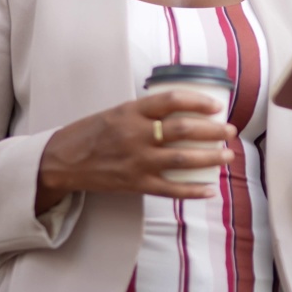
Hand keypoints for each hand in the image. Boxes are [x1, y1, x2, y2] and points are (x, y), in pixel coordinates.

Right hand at [35, 91, 236, 212]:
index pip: (172, 101)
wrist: (62, 160)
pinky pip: (170, 188)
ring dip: (210, 157)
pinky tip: (210, 190)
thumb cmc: (92, 133)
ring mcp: (136, 161)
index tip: (217, 106)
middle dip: (213, 131)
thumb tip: (182, 110)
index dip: (198, 101)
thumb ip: (146, 112)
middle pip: (183, 129)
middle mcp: (136, 134)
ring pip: (182, 158)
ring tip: (227, 156)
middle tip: (230, 131)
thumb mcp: (117, 112)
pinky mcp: (134, 183)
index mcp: (131, 111)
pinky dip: (193, 190)